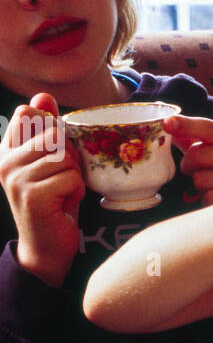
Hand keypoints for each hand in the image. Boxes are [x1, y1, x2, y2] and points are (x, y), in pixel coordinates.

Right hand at [0, 92, 84, 286]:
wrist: (48, 246)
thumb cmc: (54, 201)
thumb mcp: (51, 161)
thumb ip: (46, 129)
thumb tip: (43, 96)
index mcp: (7, 149)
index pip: (27, 112)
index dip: (51, 126)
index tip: (53, 152)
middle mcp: (5, 161)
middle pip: (52, 133)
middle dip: (69, 156)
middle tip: (63, 178)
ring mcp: (15, 178)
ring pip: (64, 156)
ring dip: (74, 175)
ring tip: (63, 191)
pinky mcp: (31, 195)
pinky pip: (70, 177)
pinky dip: (76, 191)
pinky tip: (64, 203)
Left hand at [163, 115, 212, 205]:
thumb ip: (192, 136)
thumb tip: (168, 123)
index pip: (209, 127)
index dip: (186, 125)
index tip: (167, 123)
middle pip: (198, 154)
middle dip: (189, 164)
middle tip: (197, 170)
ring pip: (200, 179)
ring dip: (199, 184)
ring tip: (212, 185)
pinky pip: (208, 198)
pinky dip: (206, 200)